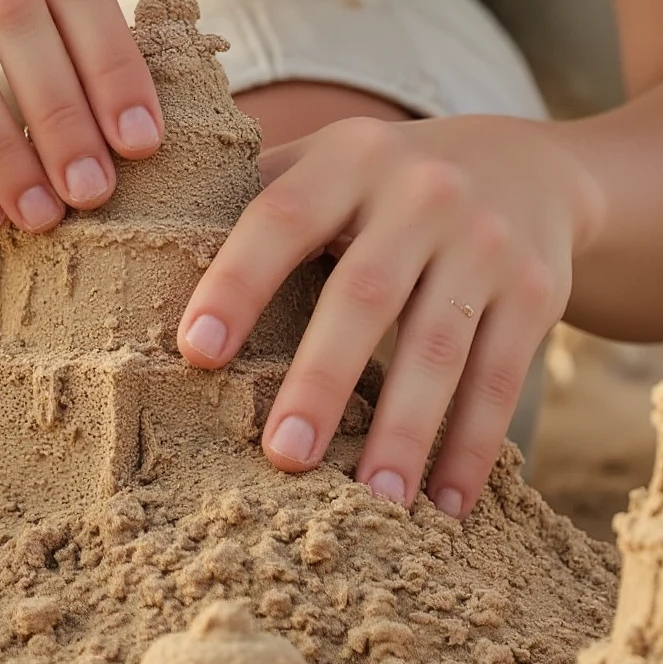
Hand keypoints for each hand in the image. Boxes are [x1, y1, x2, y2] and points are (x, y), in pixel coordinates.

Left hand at [176, 115, 601, 516]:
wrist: (536, 169)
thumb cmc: (389, 185)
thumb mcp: (331, 161)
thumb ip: (257, 195)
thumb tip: (126, 233)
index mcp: (350, 157)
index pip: (284, 216)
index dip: (238, 280)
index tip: (195, 350)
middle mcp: (423, 193)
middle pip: (367, 293)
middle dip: (324, 378)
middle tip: (283, 456)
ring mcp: (487, 244)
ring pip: (440, 346)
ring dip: (405, 430)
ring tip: (369, 504)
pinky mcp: (535, 292)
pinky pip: (502, 378)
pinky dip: (472, 445)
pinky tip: (445, 506)